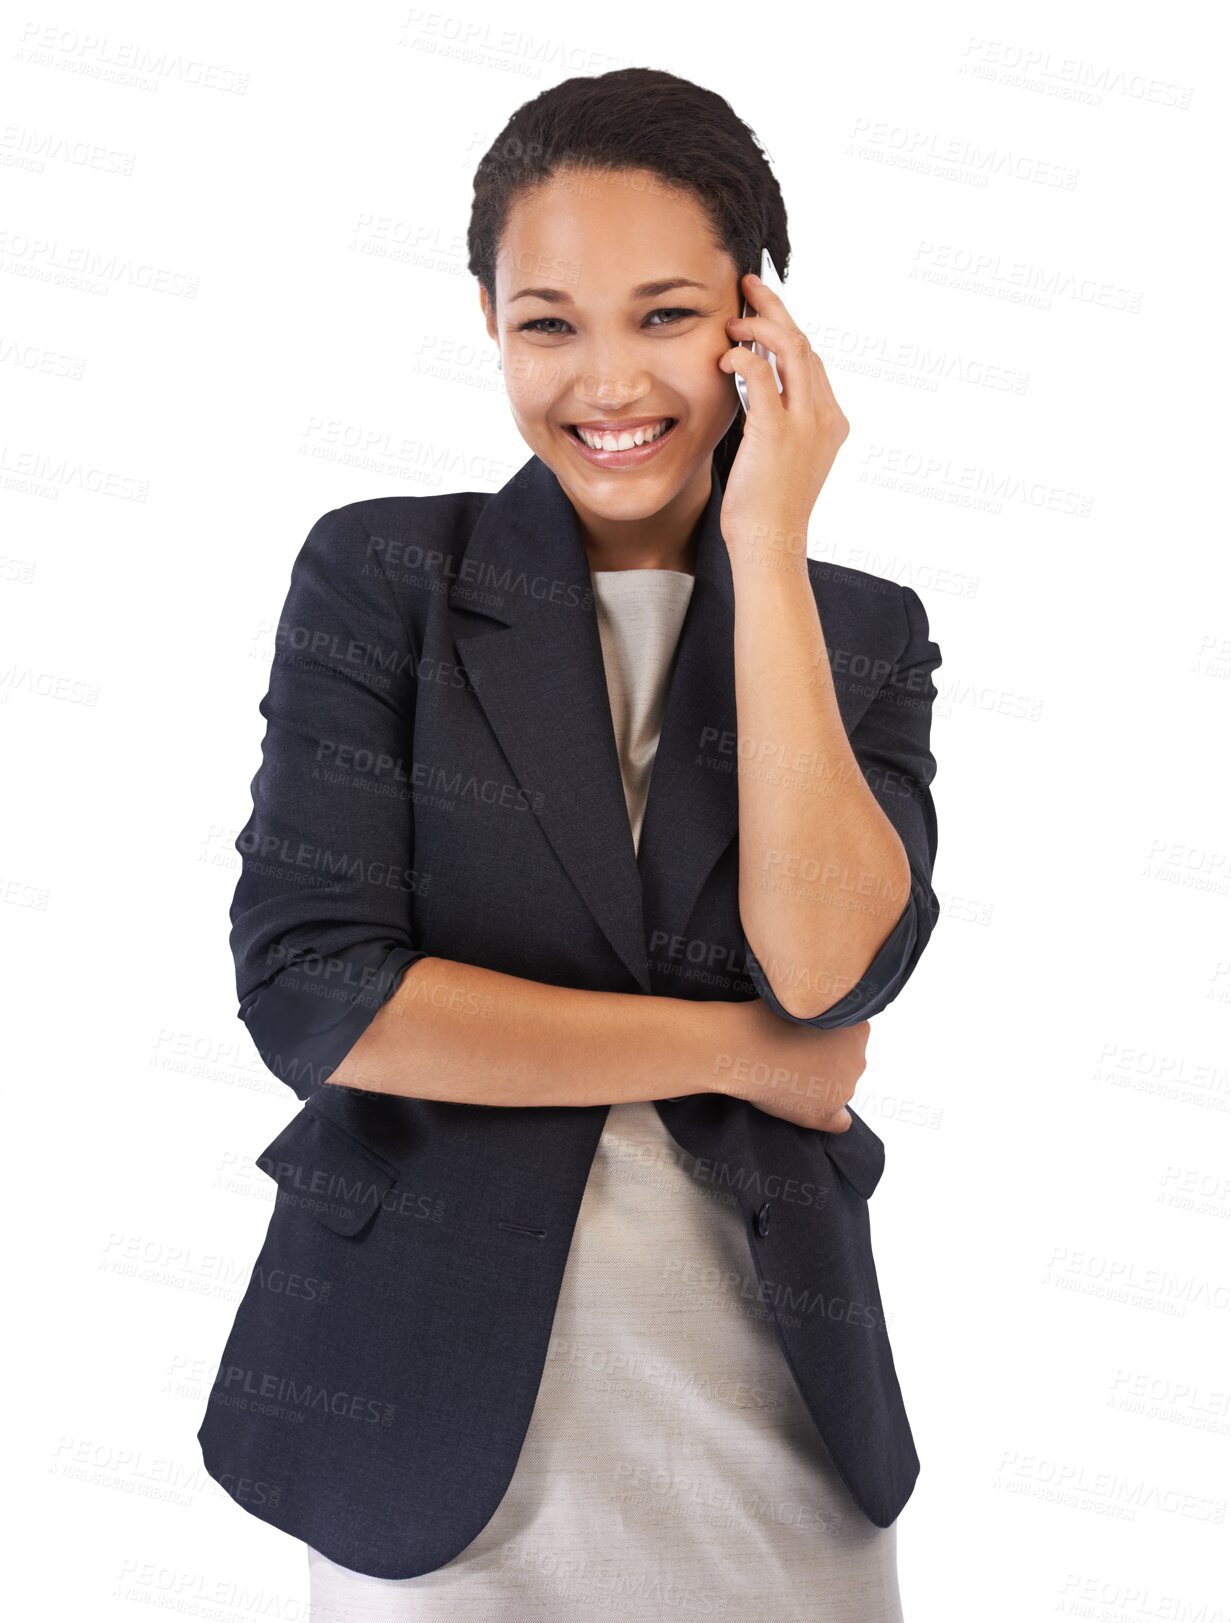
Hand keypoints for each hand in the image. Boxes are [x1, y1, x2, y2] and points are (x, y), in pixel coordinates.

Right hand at [707, 998, 869, 1133]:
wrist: (742, 1046)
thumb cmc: (767, 1017)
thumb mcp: (801, 1000)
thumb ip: (823, 1009)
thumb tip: (824, 1015)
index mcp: (858, 1030)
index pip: (854, 1036)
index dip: (828, 1035)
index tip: (805, 1034)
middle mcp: (858, 1060)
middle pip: (848, 1062)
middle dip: (828, 1058)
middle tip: (794, 1053)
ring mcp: (844, 1089)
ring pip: (840, 1088)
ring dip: (821, 1082)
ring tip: (788, 1074)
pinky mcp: (825, 1112)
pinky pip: (840, 1121)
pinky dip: (831, 1117)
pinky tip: (810, 1107)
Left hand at [717, 272, 848, 558]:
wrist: (770, 544)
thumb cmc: (766, 509)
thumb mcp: (780, 457)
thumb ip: (776, 421)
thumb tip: (753, 390)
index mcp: (832, 421)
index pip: (811, 360)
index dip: (786, 330)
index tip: (761, 312)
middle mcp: (825, 415)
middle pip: (804, 342)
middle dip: (775, 309)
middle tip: (749, 287)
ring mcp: (805, 421)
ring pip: (790, 346)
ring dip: (759, 324)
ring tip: (733, 318)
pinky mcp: (777, 430)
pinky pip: (761, 373)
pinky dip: (742, 356)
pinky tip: (724, 356)